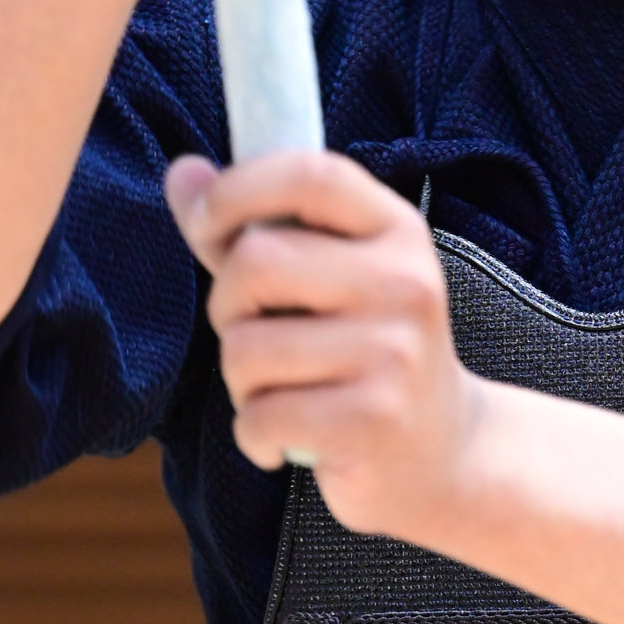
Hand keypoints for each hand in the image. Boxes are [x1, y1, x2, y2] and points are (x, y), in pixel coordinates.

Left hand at [165, 150, 480, 540]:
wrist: (442, 451)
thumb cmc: (363, 351)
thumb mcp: (325, 276)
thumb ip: (252, 227)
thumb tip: (181, 173)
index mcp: (395, 228)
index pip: (308, 173)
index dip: (237, 189)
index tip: (206, 223)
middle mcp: (405, 281)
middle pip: (256, 261)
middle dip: (228, 306)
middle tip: (258, 334)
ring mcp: (394, 353)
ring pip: (246, 348)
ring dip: (241, 381)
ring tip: (285, 392)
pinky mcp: (373, 422)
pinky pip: (259, 416)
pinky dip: (255, 434)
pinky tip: (292, 437)